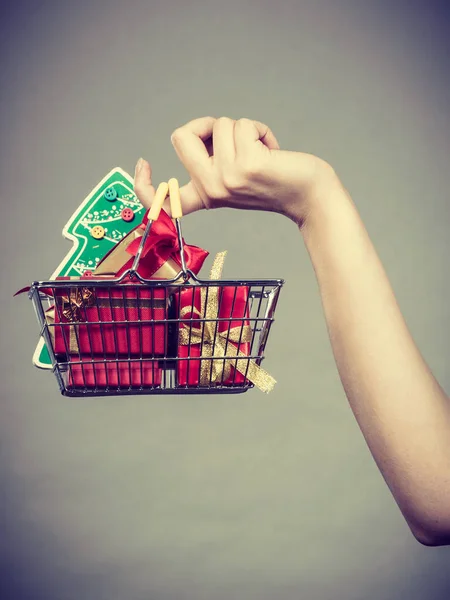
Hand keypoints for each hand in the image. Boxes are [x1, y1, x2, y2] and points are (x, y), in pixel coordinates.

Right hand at [134, 116, 335, 225]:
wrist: (306, 193)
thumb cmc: (272, 178)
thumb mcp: (231, 173)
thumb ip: (210, 156)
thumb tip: (200, 130)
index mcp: (203, 195)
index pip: (159, 201)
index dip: (142, 183)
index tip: (143, 163)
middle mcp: (210, 190)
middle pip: (180, 135)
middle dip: (206, 124)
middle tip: (233, 138)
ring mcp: (226, 179)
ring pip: (218, 125)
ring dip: (243, 129)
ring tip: (261, 152)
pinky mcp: (246, 166)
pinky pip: (243, 124)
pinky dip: (260, 130)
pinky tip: (272, 150)